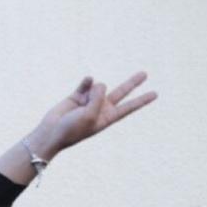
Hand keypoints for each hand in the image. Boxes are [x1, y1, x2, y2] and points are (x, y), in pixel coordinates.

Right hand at [32, 72, 156, 158]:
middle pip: (121, 92)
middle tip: (144, 74)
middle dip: (132, 83)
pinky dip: (87, 82)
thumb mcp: (90, 115)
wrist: (51, 132)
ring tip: (82, 103)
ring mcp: (89, 101)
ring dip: (93, 91)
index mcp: (107, 118)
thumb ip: (98, 97)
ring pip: (99, 86)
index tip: (155, 94)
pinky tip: (87, 81)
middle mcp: (100, 108)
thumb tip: (99, 82)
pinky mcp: (77, 95)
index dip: (142, 100)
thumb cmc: (72, 129)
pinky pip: (86, 83)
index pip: (129, 107)